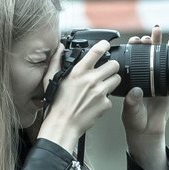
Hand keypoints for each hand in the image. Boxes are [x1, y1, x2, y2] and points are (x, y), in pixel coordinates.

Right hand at [36, 40, 121, 154]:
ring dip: (111, 81)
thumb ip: (56, 60)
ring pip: (117, 79)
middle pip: (114, 65)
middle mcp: (91, 79)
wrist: (63, 124)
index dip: (104, 45)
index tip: (106, 45)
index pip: (97, 51)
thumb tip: (60, 47)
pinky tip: (96, 101)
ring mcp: (100, 92)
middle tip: (106, 71)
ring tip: (101, 86)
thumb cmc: (56, 104)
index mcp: (79, 71)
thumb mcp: (51, 78)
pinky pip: (111, 97)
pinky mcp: (105, 104)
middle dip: (111, 66)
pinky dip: (106, 98)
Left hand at [122, 25, 168, 139]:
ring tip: (159, 31)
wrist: (147, 131)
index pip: (130, 59)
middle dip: (146, 42)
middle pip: (144, 55)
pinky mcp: (167, 85)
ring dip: (158, 44)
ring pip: (157, 58)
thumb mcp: (130, 111)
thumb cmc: (134, 121)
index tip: (133, 41)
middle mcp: (142, 77)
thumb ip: (132, 102)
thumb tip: (136, 92)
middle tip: (147, 36)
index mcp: (131, 80)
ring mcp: (155, 79)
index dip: (132, 48)